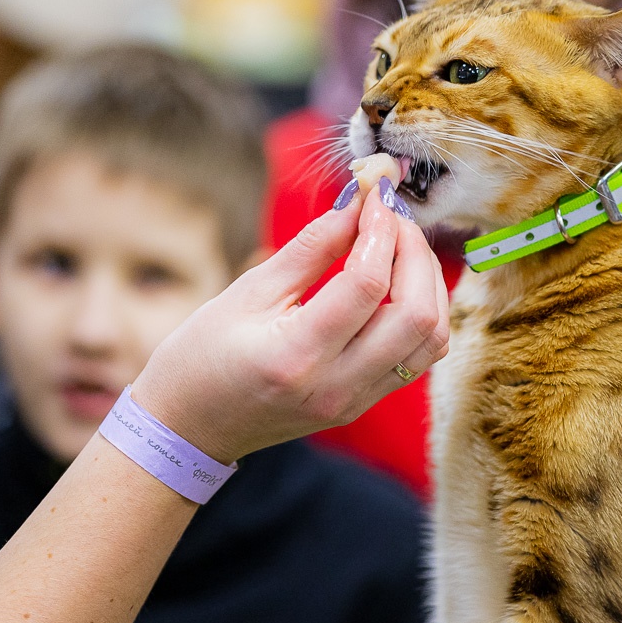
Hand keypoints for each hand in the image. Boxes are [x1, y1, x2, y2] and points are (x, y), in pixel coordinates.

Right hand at [132, 183, 447, 463]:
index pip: (368, 285)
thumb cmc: (202, 356)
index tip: (374, 196)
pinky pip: (419, 357)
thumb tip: (358, 203)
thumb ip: (311, 247)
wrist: (190, 426)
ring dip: (428, 283)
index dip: (381, 230)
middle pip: (416, 315)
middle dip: (415, 252)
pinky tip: (399, 282)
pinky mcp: (364, 404)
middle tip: (391, 217)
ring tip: (399, 245)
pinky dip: (422, 313)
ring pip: (431, 340)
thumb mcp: (247, 291)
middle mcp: (336, 386)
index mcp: (296, 356)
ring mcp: (355, 402)